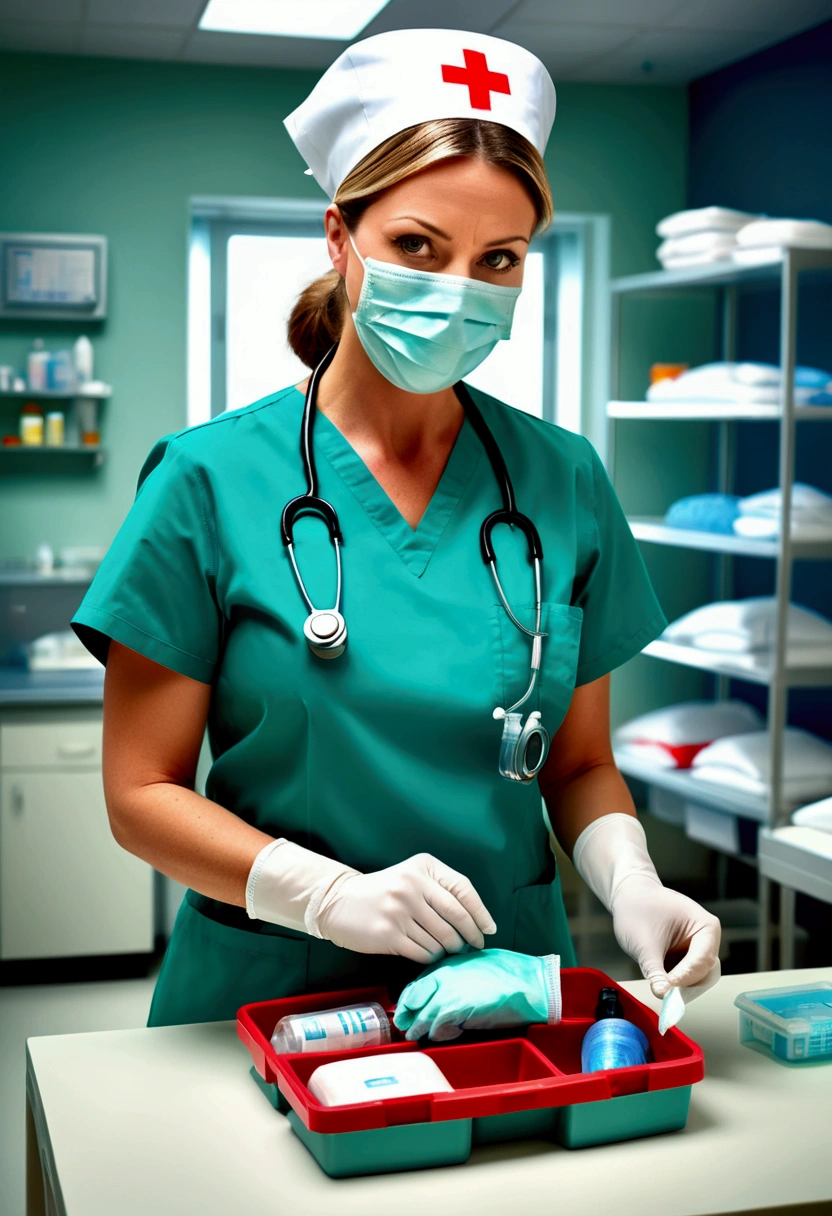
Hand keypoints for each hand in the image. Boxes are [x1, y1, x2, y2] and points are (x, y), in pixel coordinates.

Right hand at [312, 853, 496, 964]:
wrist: (339, 902)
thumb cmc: (383, 891)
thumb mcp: (412, 876)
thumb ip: (440, 890)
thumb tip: (475, 921)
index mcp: (423, 867)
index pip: (463, 889)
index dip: (480, 913)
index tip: (488, 929)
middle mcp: (412, 885)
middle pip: (456, 917)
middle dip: (470, 936)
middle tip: (473, 946)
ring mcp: (400, 910)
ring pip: (441, 939)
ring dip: (450, 950)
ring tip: (449, 951)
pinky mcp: (389, 933)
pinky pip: (424, 953)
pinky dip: (432, 958)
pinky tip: (431, 955)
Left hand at [393, 949, 558, 1040]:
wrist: (527, 983)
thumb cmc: (508, 972)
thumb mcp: (475, 964)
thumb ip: (456, 975)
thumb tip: (443, 990)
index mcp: (448, 963)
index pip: (416, 983)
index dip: (408, 1000)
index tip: (405, 1009)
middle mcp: (443, 976)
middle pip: (412, 999)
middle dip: (407, 1015)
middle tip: (405, 1027)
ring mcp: (448, 992)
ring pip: (422, 1016)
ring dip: (419, 1028)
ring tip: (416, 1036)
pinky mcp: (456, 1009)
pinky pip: (438, 1027)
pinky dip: (437, 1034)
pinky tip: (441, 1036)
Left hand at [611, 874, 721, 998]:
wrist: (628, 895)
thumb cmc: (638, 907)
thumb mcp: (644, 942)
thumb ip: (655, 971)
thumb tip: (663, 994)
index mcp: (706, 927)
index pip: (701, 960)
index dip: (685, 977)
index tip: (667, 988)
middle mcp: (707, 939)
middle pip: (702, 973)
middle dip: (682, 983)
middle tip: (663, 991)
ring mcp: (696, 948)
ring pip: (693, 978)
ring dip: (676, 984)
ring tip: (657, 982)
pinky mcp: (685, 956)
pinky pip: (683, 975)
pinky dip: (671, 980)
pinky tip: (656, 977)